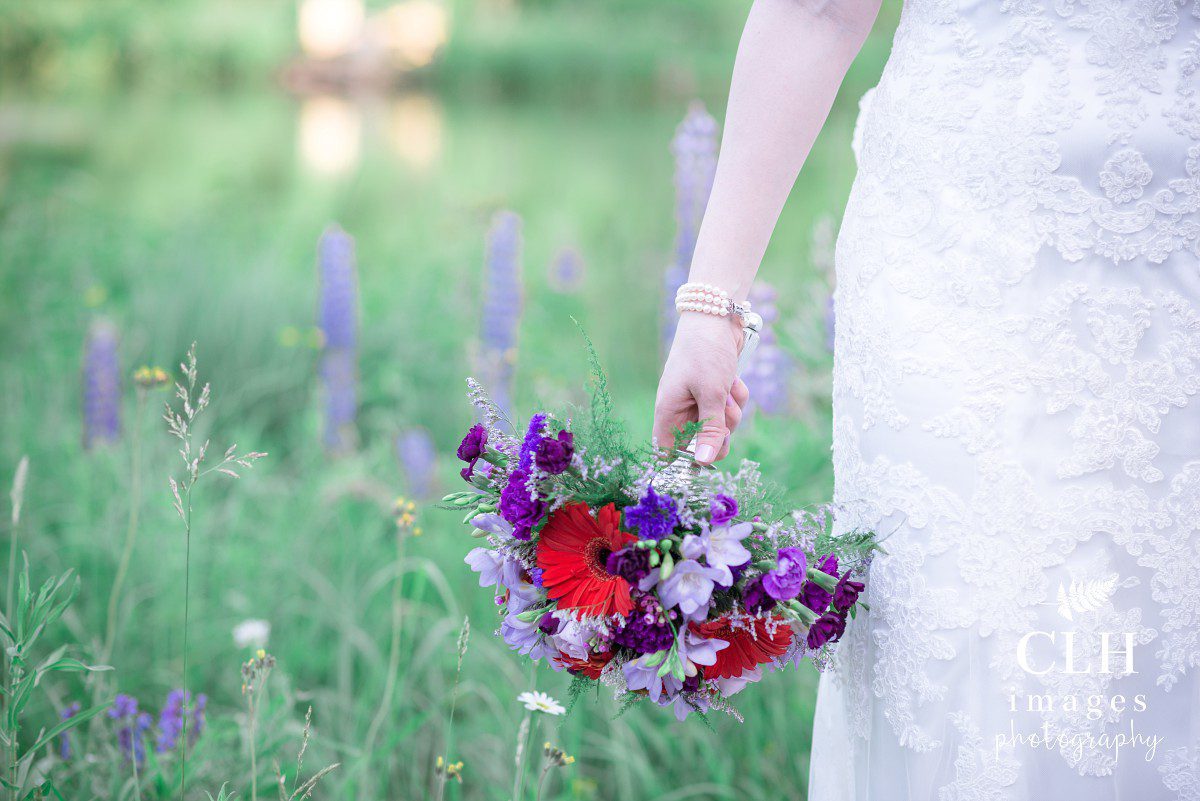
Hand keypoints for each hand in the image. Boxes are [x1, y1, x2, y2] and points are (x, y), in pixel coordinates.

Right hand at [653, 312, 750, 464]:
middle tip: (725, 421)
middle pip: (701, 443)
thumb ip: (710, 429)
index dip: (683, 460)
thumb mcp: (711, 393)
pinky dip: (736, 397)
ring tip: (729, 391)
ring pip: (720, 426)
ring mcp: (699, 399)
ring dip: (731, 413)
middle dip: (718, 435)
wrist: (716, 316)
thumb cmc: (705, 352)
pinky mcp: (716, 390)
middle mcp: (682, 409)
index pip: (667, 451)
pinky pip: (730, 408)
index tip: (704, 460)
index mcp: (669, 412)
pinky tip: (734, 380)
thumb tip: (705, 462)